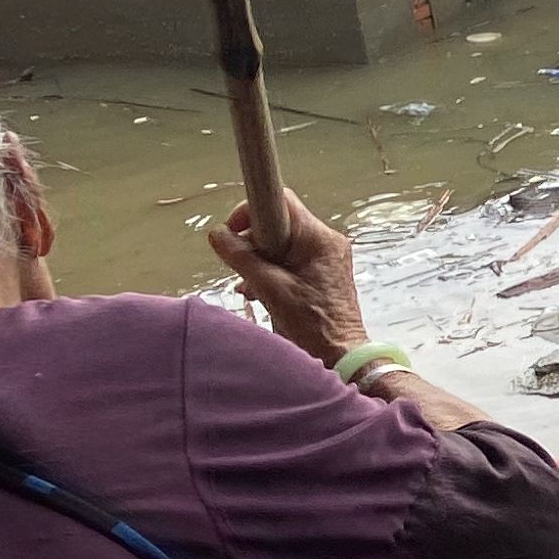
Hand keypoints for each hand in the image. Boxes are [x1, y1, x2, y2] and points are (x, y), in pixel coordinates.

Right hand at [208, 193, 369, 361]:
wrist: (341, 357)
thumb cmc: (312, 326)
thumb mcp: (270, 289)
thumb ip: (242, 258)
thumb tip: (217, 235)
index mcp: (318, 238)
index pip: (280, 201)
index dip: (251, 212)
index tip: (233, 232)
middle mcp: (326, 241)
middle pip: (278, 223)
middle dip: (253, 243)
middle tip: (241, 268)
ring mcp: (326, 257)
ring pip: (281, 242)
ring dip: (259, 260)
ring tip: (250, 286)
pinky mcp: (322, 272)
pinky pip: (290, 259)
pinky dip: (272, 271)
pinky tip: (260, 291)